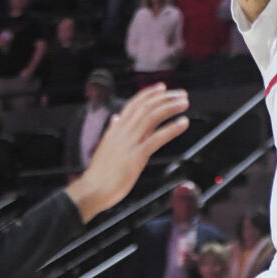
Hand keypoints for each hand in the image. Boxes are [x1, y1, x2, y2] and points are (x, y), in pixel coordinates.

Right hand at [70, 84, 188, 220]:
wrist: (92, 190)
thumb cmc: (100, 173)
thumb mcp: (105, 147)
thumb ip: (113, 131)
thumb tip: (115, 118)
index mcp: (115, 129)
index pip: (133, 104)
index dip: (148, 94)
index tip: (162, 87)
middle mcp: (122, 131)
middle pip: (145, 107)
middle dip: (165, 98)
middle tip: (181, 94)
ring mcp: (129, 143)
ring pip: (151, 117)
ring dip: (170, 107)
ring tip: (184, 103)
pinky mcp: (136, 157)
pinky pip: (156, 138)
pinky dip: (172, 128)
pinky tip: (183, 123)